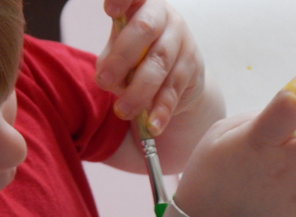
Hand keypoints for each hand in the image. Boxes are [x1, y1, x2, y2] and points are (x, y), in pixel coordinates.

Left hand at [96, 0, 205, 135]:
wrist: (180, 77)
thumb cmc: (139, 57)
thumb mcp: (120, 52)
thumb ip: (111, 59)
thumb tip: (106, 77)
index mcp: (142, 4)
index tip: (110, 10)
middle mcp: (165, 17)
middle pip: (145, 30)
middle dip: (121, 58)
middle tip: (103, 82)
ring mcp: (182, 41)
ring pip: (159, 64)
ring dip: (138, 91)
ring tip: (122, 111)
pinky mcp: (192, 68)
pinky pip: (174, 90)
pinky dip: (161, 110)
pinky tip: (152, 125)